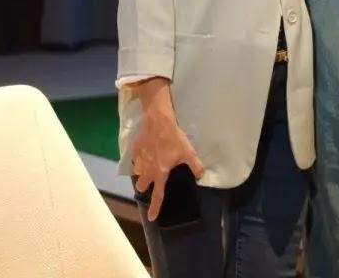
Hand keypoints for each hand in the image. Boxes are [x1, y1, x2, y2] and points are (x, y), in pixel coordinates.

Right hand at [130, 78, 205, 221]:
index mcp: (160, 172)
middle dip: (144, 187)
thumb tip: (203, 176)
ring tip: (148, 170)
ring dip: (142, 174)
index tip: (151, 217)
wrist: (158, 121)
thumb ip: (196, 165)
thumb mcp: (188, 152)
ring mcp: (140, 159)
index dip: (155, 207)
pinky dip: (139, 161)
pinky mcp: (135, 150)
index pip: (157, 194)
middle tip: (149, 185)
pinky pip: (135, 160)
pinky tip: (145, 155)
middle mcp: (147, 169)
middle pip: (142, 185)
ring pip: (137, 173)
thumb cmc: (174, 138)